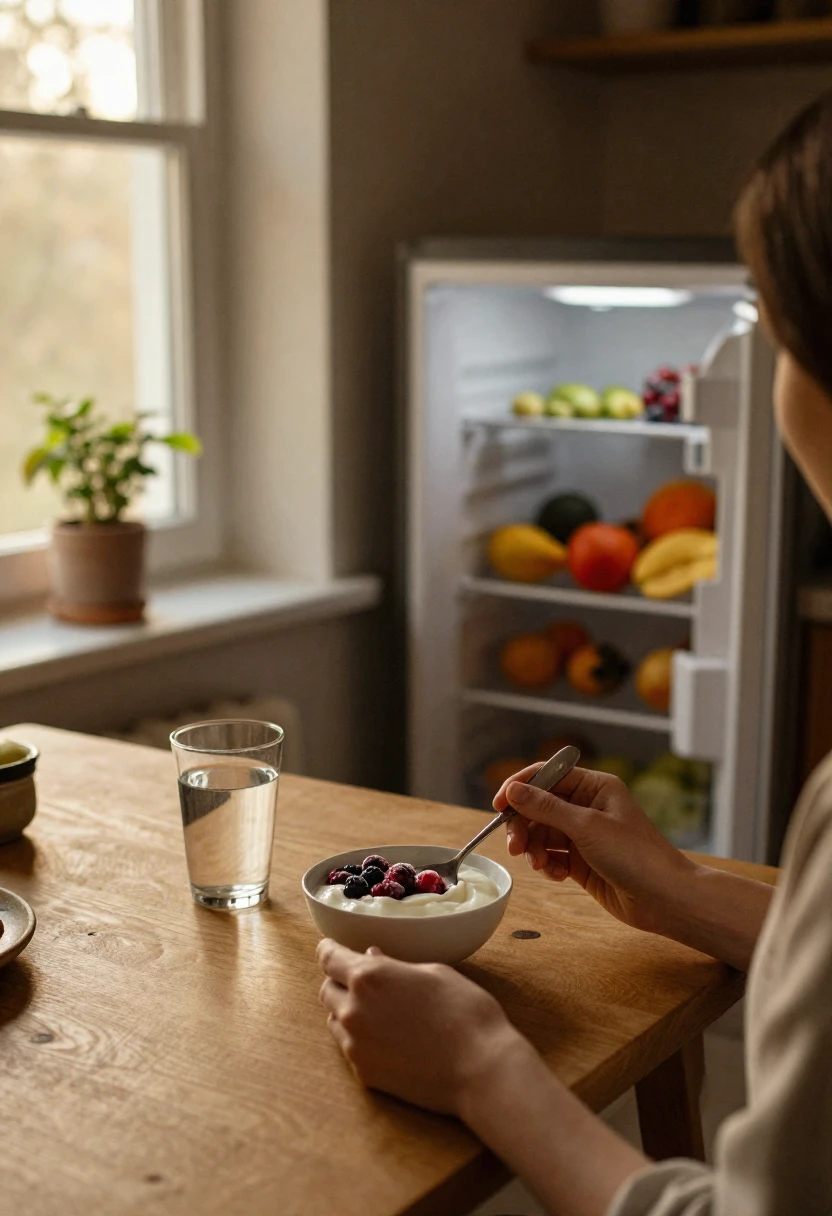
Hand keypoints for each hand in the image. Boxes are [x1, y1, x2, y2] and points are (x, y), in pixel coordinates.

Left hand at [317, 939, 521, 1114]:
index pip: (329, 958)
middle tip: (363, 981)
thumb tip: (372, 957)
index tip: (330, 947)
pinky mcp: (364, 1074)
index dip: (328, 950)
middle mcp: (353, 1010)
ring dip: (347, 1011)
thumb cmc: (464, 1012)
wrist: (480, 1069)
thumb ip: (395, 965)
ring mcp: (356, 1045)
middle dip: (339, 982)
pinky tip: (388, 1038)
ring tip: (379, 1012)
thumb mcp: (434, 973)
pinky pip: (349, 1048)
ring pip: (334, 1020)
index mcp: (369, 976)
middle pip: (327, 990)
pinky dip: (360, 1039)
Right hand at [495, 763, 695, 936]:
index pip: (548, 776)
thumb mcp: (586, 827)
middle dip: (524, 825)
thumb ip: (546, 807)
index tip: (499, 805)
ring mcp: (584, 835)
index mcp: (594, 788)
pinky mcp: (582, 861)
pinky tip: (558, 876)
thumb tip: (514, 789)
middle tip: (515, 846)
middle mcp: (587, 807)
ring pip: (542, 834)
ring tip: (541, 865)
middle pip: (539, 807)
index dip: (521, 787)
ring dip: (535, 849)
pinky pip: (552, 856)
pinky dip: (549, 865)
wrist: (664, 899)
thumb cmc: (635, 855)